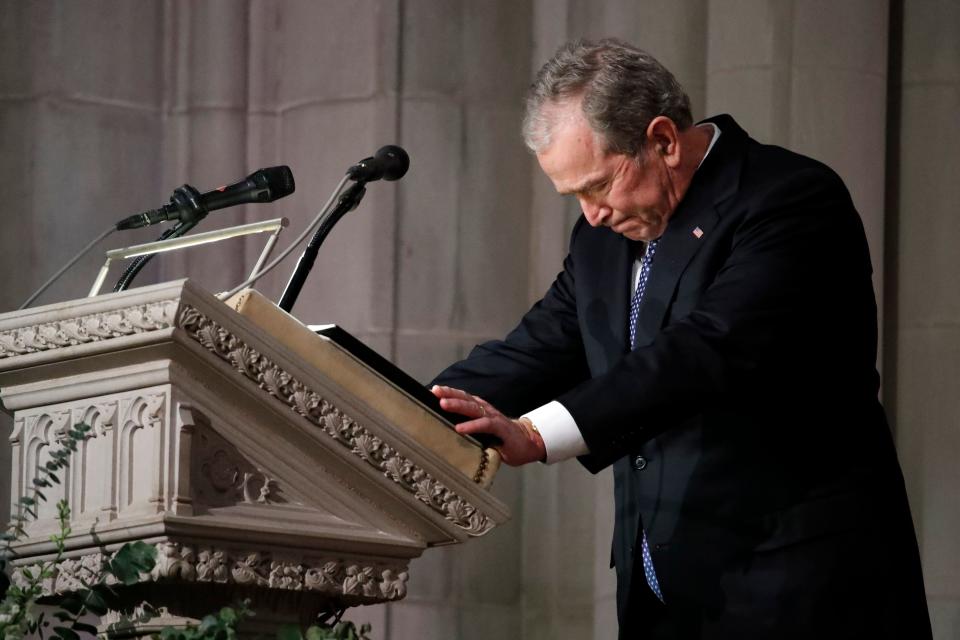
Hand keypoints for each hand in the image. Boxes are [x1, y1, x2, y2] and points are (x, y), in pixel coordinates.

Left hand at [431, 385, 545, 465]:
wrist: (526, 443)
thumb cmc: (499, 438)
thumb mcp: (480, 431)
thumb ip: (467, 427)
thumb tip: (443, 430)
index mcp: (479, 408)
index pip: (462, 397)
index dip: (448, 392)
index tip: (432, 390)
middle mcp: (484, 409)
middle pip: (465, 398)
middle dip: (449, 394)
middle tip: (434, 392)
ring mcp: (493, 417)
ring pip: (473, 408)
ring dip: (457, 405)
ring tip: (443, 404)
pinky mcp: (500, 428)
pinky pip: (484, 425)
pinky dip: (472, 426)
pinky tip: (460, 428)